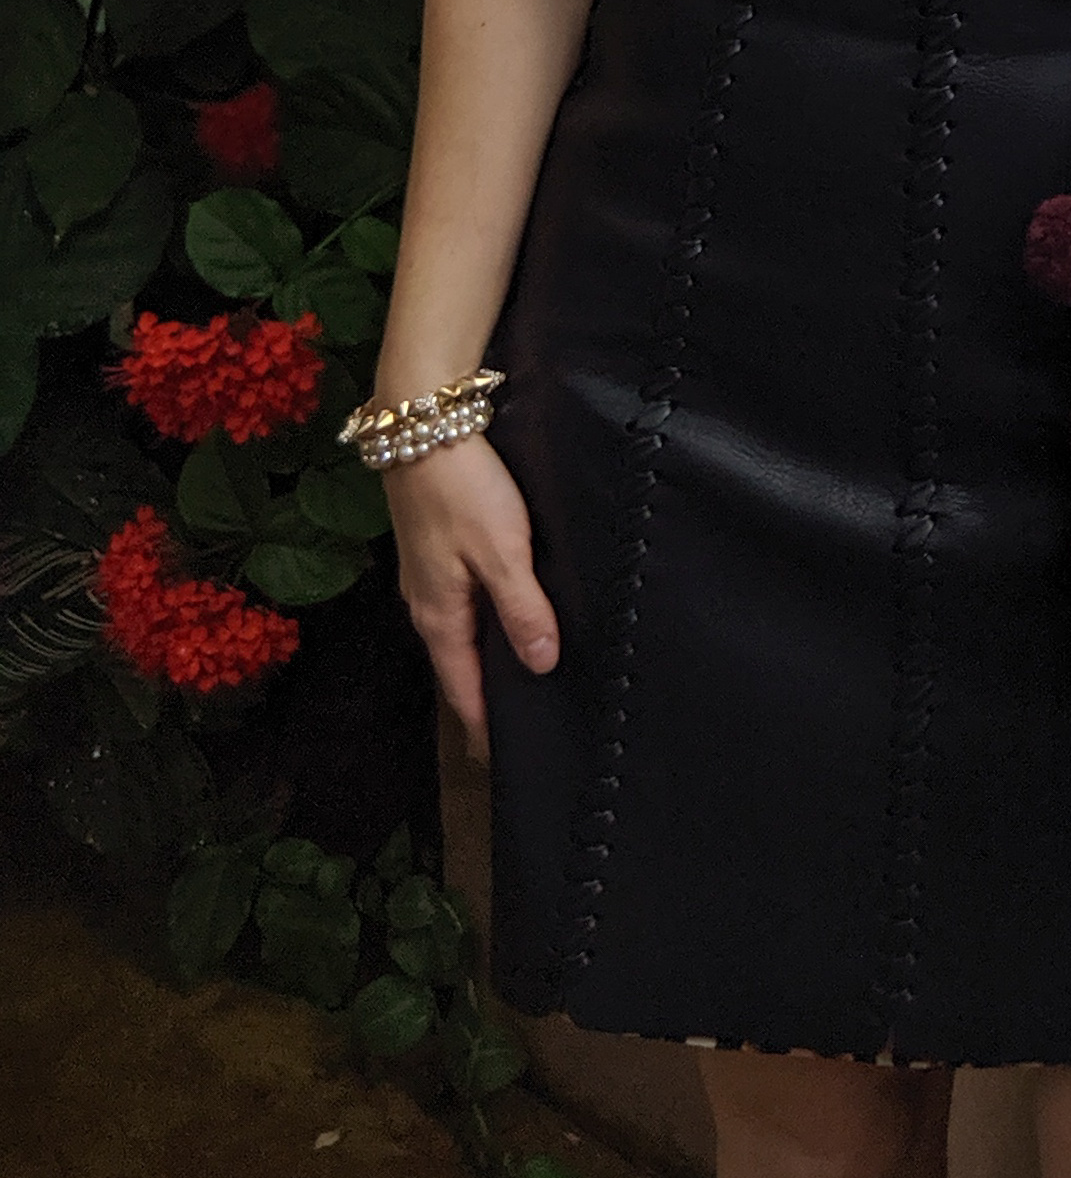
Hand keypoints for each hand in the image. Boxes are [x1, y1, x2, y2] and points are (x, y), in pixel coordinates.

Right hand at [385, 435, 556, 757]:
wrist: (421, 420)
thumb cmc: (463, 486)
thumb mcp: (502, 551)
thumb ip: (523, 609)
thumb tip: (541, 665)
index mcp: (439, 614)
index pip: (463, 688)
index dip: (484, 724)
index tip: (504, 757)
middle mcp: (426, 601)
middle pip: (457, 662)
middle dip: (484, 694)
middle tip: (520, 721)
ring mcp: (426, 572)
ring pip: (458, 629)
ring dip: (483, 654)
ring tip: (517, 673)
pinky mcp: (433, 544)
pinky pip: (459, 599)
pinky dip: (480, 617)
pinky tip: (503, 610)